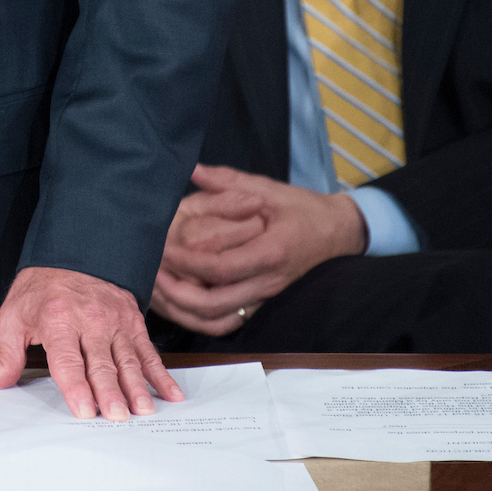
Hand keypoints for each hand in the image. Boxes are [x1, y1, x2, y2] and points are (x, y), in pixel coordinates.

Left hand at [0, 267, 182, 420]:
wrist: (73, 254)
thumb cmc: (40, 293)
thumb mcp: (12, 319)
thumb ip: (2, 358)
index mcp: (58, 320)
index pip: (68, 360)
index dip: (76, 386)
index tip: (85, 410)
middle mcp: (91, 321)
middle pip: (101, 363)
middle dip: (111, 392)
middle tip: (118, 417)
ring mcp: (116, 322)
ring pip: (129, 360)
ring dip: (138, 387)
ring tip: (144, 410)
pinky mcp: (133, 323)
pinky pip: (149, 352)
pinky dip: (162, 374)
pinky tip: (171, 394)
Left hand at [150, 164, 365, 335]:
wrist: (340, 233)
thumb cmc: (303, 209)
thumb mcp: (269, 189)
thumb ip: (228, 181)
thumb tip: (193, 169)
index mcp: (270, 251)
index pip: (221, 267)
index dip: (187, 262)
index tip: (162, 249)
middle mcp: (268, 281)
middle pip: (215, 303)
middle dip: (178, 294)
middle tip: (151, 275)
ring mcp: (267, 297)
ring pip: (220, 319)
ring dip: (185, 310)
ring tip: (160, 291)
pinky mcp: (264, 304)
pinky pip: (230, 321)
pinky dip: (203, 318)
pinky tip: (181, 304)